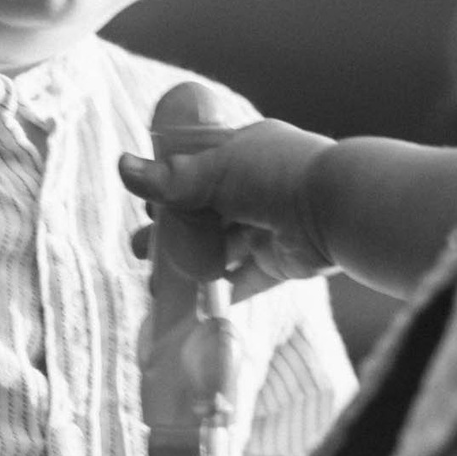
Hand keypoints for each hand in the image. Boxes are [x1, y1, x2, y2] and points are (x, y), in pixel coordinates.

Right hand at [121, 87, 338, 296]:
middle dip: (172, 232)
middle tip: (142, 249)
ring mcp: (270, 225)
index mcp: (246, 153)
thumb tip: (122, 168)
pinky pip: (246, 279)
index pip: (200, 169)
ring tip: (157, 282)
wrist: (335, 208)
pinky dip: (222, 290)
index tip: (145, 206)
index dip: (171, 188)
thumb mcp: (215, 171)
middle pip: (205, 213)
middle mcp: (258, 188)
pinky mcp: (282, 262)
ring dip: (189, 263)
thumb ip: (169, 179)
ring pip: (221, 247)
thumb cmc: (275, 175)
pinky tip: (192, 302)